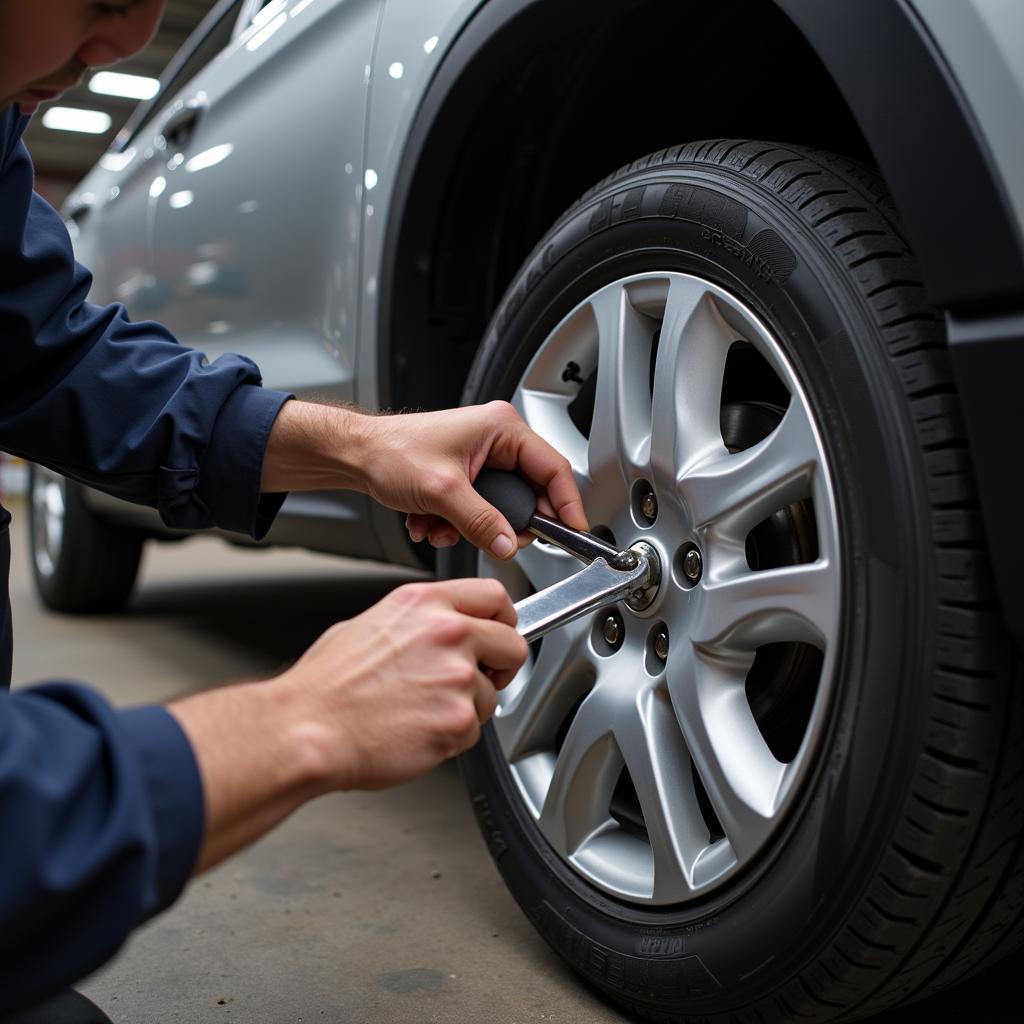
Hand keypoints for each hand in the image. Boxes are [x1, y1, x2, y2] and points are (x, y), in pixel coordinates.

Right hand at [170, 577, 526, 871]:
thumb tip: (434, 629)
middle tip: (480, 680)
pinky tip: (417, 731)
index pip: (494, 596)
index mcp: (425, 604)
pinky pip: (474, 732)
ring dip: (467, 708)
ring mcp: (456, 677)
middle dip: (501, 666)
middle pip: (513, 644)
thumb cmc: (327, 685)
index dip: (503, 619)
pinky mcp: (457, 720)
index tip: (500, 632)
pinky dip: (452, 738)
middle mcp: (447, 633)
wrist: (307, 728)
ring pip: (491, 696)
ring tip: (423, 712)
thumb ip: (417, 621)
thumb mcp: (370, 624)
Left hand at [260, 400, 587, 560]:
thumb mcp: (442, 492)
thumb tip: (508, 544)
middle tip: (491, 536)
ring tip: (443, 525)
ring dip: (473, 525)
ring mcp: (482, 458)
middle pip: (528, 493)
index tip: (573, 530)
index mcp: (502, 428)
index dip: (566, 504)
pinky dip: (458, 522)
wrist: (356, 456)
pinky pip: (481, 509)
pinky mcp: (468, 475)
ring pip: (501, 507)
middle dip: (502, 522)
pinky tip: (432, 520)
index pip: (554, 468)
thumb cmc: (391, 452)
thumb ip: (481, 521)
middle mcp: (497, 440)